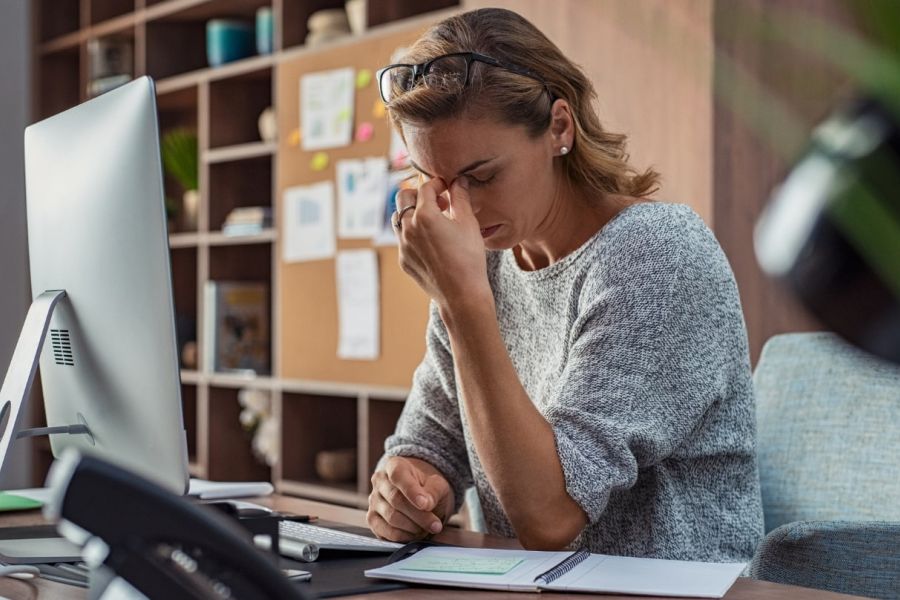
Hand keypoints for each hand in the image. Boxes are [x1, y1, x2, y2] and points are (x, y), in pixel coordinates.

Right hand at [367, 456, 454, 541]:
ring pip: (391, 517)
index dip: (412, 491)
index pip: (398, 476)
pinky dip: (404, 536)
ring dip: (413, 527)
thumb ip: (433, 492)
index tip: (426, 505)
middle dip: (419, 516)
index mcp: (395, 466)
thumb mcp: (437, 485)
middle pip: (396, 500)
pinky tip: (416, 534)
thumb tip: (426, 504)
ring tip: (427, 528)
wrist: (419, 496)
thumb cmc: (427, 488)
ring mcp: (374, 501)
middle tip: (436, 525)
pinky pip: (386, 532)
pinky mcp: (372, 520)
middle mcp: (379, 481)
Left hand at [395, 177, 491, 311]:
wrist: (461, 294)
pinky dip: (413, 233)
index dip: (437, 184)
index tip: (447, 188)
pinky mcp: (403, 260)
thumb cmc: (469, 258)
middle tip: (438, 201)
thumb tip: (458, 180)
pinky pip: (403, 239)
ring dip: (412, 213)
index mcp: (425, 215)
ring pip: (399, 218)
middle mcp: (408, 228)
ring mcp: (403, 245)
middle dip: (418, 194)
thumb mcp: (468, 223)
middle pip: (403, 197)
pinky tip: (432, 241)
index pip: (425, 187)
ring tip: (432, 220)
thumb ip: (461, 197)